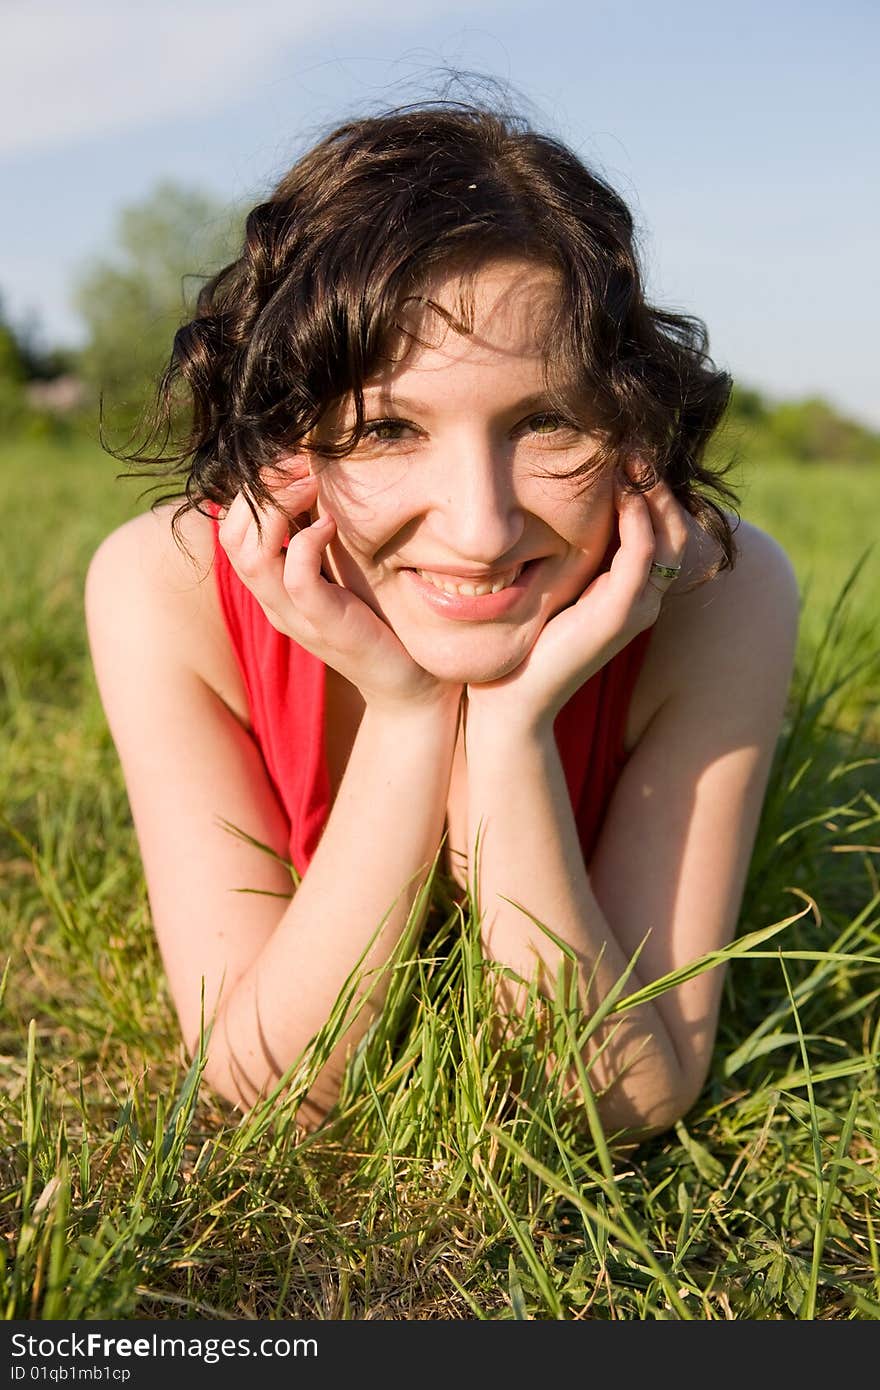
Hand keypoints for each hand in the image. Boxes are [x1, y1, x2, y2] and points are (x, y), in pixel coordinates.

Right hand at [218, 465, 461, 715]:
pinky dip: (307, 542)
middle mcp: (273, 600)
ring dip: (279, 509)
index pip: (232, 529)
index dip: (253, 488)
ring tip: (312, 486)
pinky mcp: (324, 623)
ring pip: (252, 556)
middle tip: (299, 466)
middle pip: (233, 537)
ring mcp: (295, 614)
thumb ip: (319, 531)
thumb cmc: (377, 616)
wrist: (406, 678)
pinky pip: (295, 578)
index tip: (290, 461)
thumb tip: (314, 473)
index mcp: (272, 585)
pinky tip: (332, 524)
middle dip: (260, 491)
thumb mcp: (341, 567)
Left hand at [465, 475, 689, 730]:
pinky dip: (636, 519)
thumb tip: (562, 510)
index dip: (651, 491)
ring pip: (666, 538)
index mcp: (632, 594)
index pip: (660, 532)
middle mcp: (645, 600)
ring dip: (651, 492)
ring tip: (633, 456)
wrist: (515, 697)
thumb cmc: (529, 643)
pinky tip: (623, 491)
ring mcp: (638, 608)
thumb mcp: (557, 588)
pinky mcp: (620, 613)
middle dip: (658, 484)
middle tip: (638, 444)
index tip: (630, 453)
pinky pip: (640, 554)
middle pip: (674, 530)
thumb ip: (575, 556)